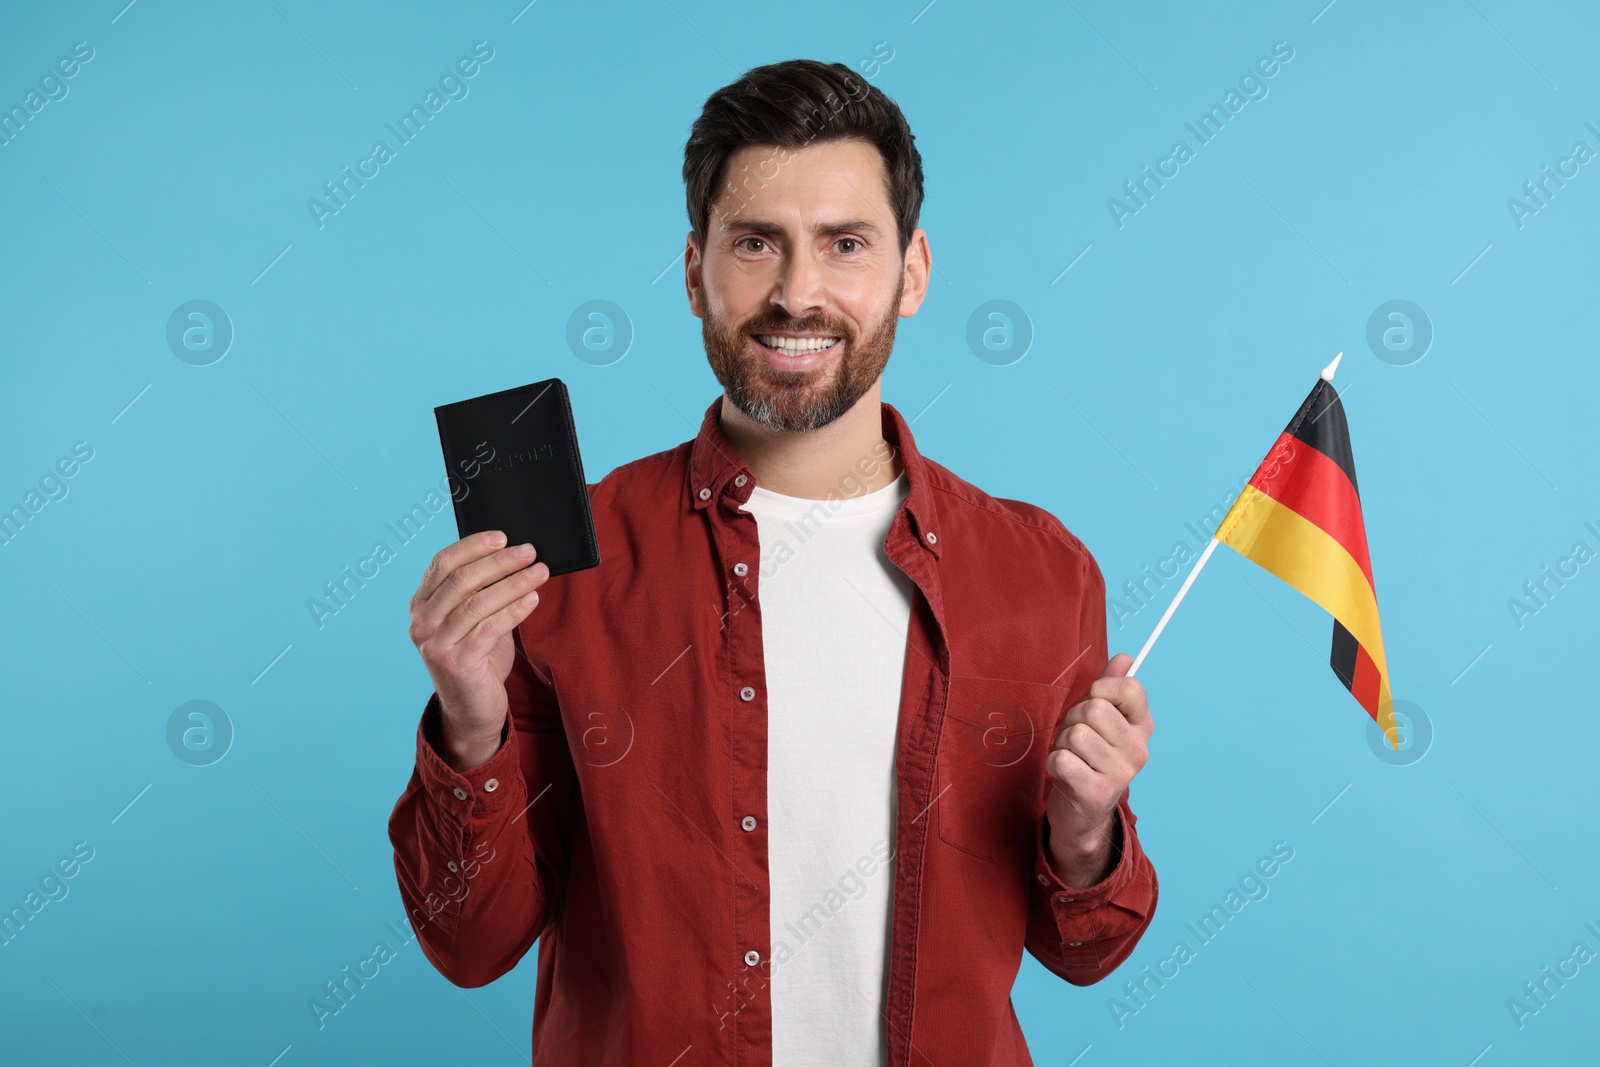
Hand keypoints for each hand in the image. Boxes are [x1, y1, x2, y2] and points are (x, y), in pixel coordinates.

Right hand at [408, 531, 549, 769]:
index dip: (473, 546)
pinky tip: (533, 598)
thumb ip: (481, 591)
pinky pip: (489, 628)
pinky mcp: (456, 664)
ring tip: (540, 571)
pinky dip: (514, 610)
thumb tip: (513, 555)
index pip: (443, 563)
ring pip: (477, 603)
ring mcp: (435, 645)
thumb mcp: (474, 619)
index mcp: (421, 604)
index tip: (503, 537)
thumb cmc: (478, 658)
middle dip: (500, 562)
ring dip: (513, 583)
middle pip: (461, 580)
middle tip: (530, 551)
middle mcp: (421, 623)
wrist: (472, 709)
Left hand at [1044, 653, 1152, 885]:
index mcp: (1143, 727)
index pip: (1130, 688)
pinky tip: (1065, 774)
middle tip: (1076, 739)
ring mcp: (1120, 773)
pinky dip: (1053, 763)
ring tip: (1072, 757)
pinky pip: (1061, 759)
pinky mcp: (1096, 793)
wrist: (1083, 813)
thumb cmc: (1089, 756)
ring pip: (1074, 734)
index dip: (1103, 688)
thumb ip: (1112, 687)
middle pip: (1094, 709)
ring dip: (1062, 744)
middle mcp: (1138, 750)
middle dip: (1073, 719)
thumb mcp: (1103, 720)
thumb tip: (1125, 657)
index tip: (1095, 701)